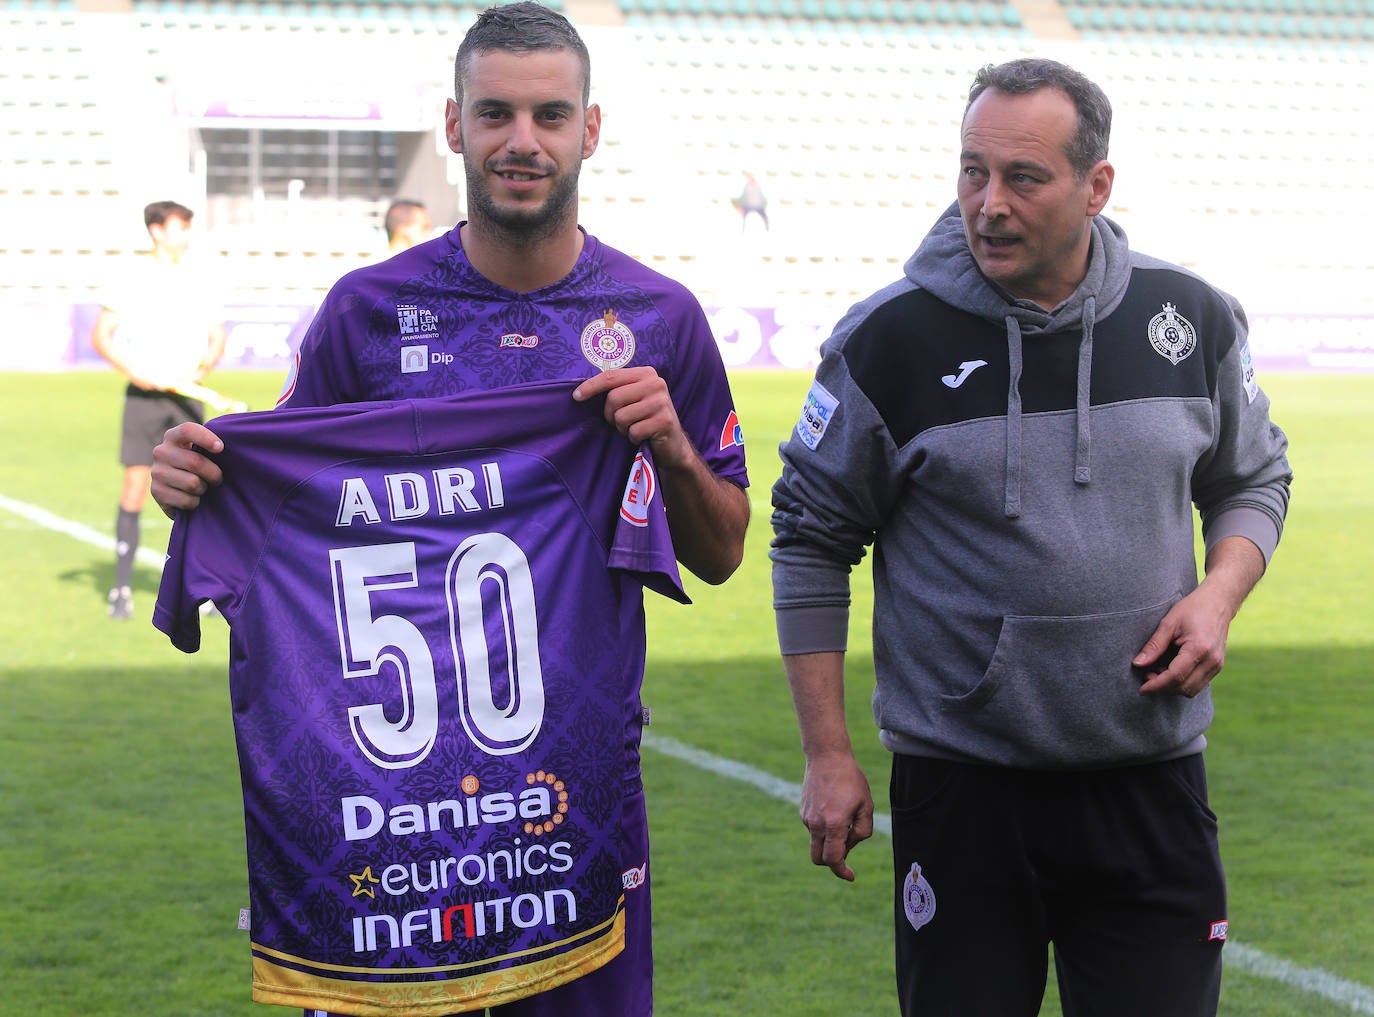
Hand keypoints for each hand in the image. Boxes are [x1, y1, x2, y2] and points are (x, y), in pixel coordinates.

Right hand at [150, 421, 223, 517]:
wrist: (178, 491)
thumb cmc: (199, 467)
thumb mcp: (203, 452)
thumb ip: (213, 446)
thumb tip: (237, 443)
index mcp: (173, 436)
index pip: (188, 430)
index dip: (206, 438)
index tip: (221, 448)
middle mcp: (161, 451)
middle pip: (195, 462)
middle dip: (214, 474)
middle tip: (218, 479)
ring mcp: (156, 472)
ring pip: (192, 483)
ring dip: (204, 489)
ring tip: (202, 488)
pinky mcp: (156, 491)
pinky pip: (186, 500)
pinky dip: (195, 502)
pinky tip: (193, 498)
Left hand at [572, 368, 694, 468]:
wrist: (672, 444)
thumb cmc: (645, 419)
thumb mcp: (633, 398)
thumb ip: (616, 390)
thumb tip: (581, 392)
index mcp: (646, 373)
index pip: (611, 376)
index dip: (591, 386)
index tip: (576, 397)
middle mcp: (656, 383)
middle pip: (614, 398)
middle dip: (611, 415)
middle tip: (620, 422)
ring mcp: (662, 402)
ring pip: (622, 416)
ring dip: (623, 428)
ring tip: (634, 428)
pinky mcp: (665, 421)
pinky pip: (634, 431)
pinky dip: (633, 438)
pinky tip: (643, 436)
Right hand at [799, 751, 874, 881]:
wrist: (827, 756)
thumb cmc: (851, 779)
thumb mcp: (866, 805)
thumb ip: (862, 831)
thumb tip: (849, 846)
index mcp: (833, 825)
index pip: (834, 860)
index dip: (842, 872)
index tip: (851, 876)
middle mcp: (816, 824)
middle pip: (818, 859)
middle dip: (832, 863)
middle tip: (847, 853)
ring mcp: (807, 818)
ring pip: (817, 843)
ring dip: (830, 842)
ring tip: (845, 817)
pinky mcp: (803, 811)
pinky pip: (814, 829)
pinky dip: (824, 830)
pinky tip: (835, 809)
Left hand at [1135, 537, 1265, 697]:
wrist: (1219, 602)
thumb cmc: (1193, 608)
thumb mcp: (1169, 622)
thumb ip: (1154, 645)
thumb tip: (1137, 664)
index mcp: (1199, 648)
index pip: (1175, 676)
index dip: (1156, 685)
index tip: (1141, 689)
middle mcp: (1212, 660)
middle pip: (1184, 687)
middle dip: (1163, 687)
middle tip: (1146, 675)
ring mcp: (1217, 665)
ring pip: (1192, 690)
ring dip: (1172, 687)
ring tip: (1156, 672)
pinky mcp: (1217, 666)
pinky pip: (1198, 683)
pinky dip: (1182, 683)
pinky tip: (1169, 670)